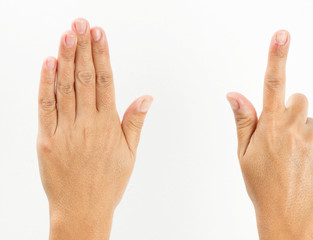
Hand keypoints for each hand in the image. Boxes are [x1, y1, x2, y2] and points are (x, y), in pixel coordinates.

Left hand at [37, 18, 152, 239]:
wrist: (82, 209)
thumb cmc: (108, 182)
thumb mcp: (129, 154)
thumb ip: (134, 122)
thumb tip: (146, 97)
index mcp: (108, 126)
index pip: (106, 82)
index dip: (102, 55)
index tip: (100, 34)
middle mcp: (87, 124)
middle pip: (86, 79)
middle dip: (83, 48)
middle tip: (82, 24)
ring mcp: (65, 131)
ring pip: (66, 88)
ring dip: (66, 59)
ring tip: (68, 34)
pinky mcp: (46, 139)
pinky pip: (45, 107)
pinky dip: (46, 84)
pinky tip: (49, 63)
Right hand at [227, 30, 312, 239]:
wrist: (289, 217)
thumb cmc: (261, 186)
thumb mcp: (243, 153)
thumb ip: (243, 119)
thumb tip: (235, 94)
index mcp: (271, 128)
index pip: (272, 85)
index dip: (277, 57)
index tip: (282, 36)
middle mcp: (296, 130)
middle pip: (298, 99)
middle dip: (288, 109)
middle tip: (278, 134)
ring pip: (310, 120)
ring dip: (300, 130)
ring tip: (290, 155)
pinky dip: (311, 144)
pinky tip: (302, 163)